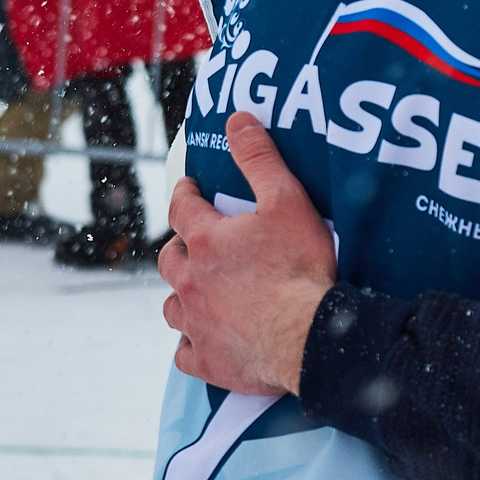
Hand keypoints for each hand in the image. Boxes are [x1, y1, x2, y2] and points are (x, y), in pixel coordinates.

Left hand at [161, 111, 339, 396]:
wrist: (309, 335)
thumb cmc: (301, 267)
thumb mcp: (287, 200)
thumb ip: (259, 158)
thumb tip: (237, 119)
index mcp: (206, 241)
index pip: (182, 207)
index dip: (186, 193)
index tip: (190, 189)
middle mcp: (190, 281)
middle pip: (170, 258)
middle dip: (180, 247)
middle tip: (197, 244)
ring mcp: (196, 324)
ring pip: (172, 306)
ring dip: (182, 294)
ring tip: (199, 291)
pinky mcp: (208, 361)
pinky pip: (185, 353)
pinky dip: (192, 344)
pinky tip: (203, 340)